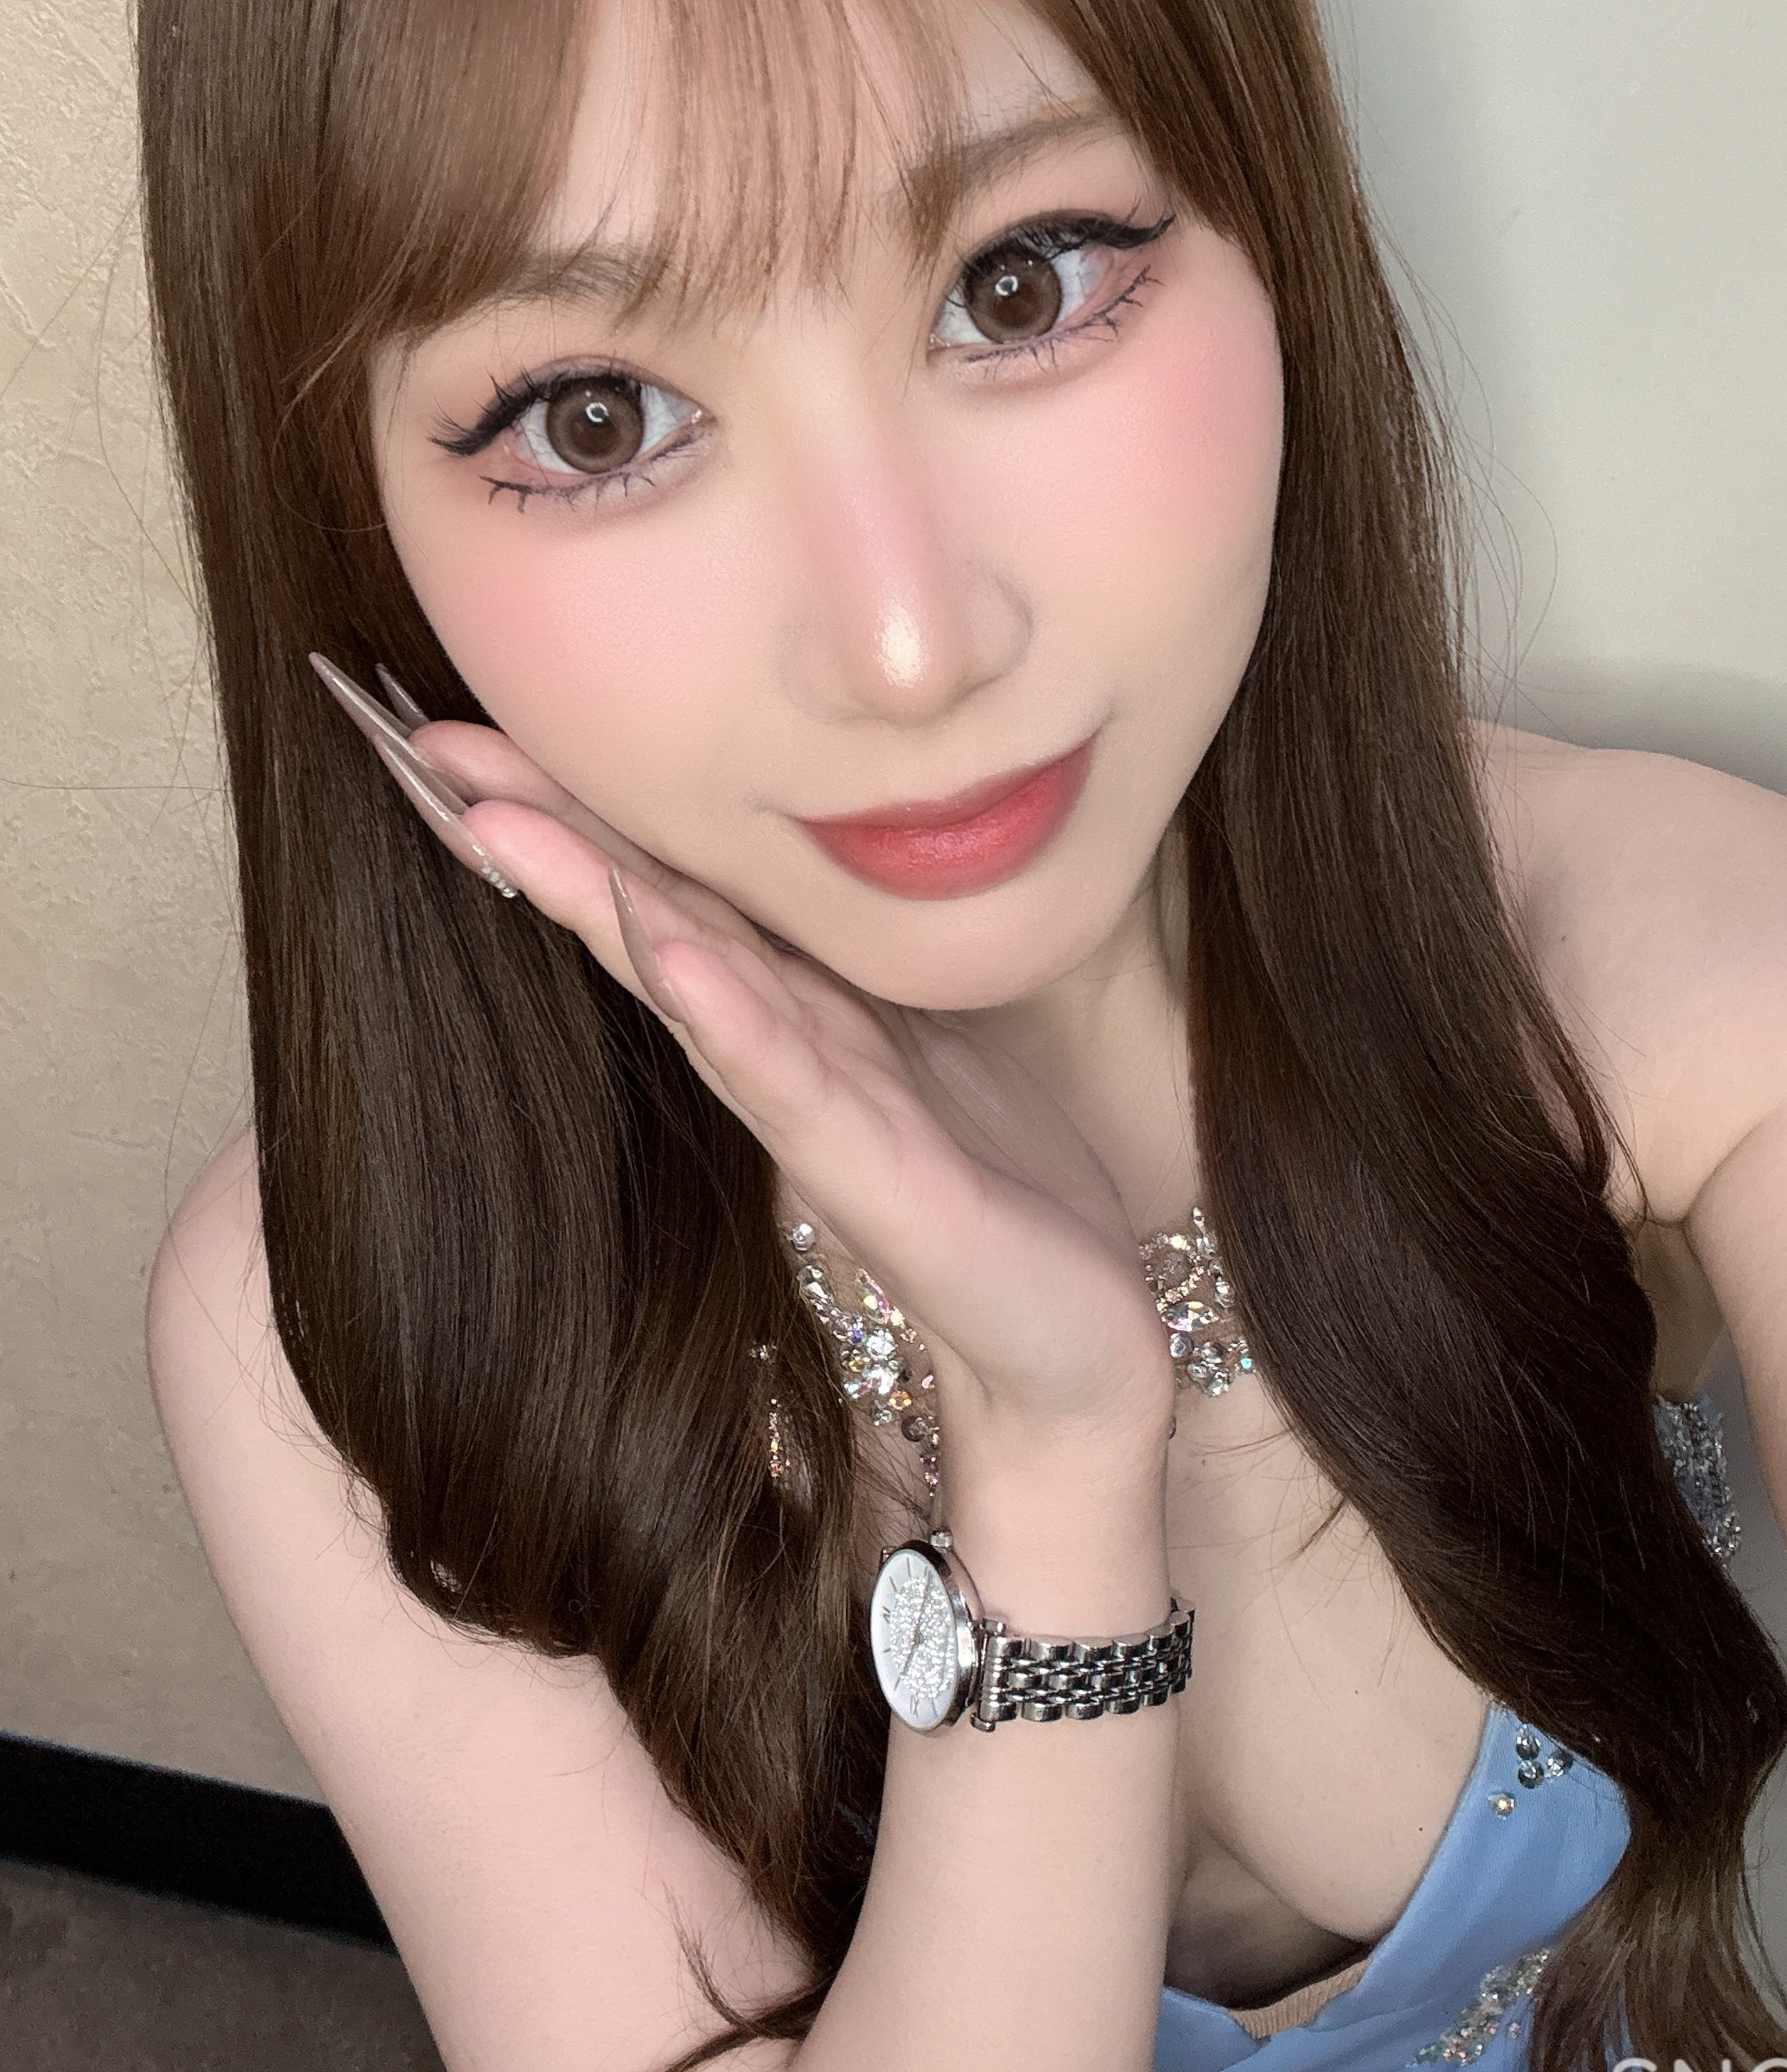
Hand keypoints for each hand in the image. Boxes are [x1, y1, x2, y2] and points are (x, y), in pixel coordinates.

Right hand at [309, 658, 1174, 1454]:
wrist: (1068, 1342)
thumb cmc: (989, 1182)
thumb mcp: (918, 1036)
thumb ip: (843, 966)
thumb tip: (798, 857)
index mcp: (795, 1009)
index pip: (667, 887)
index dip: (575, 807)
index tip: (466, 729)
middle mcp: (782, 1055)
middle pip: (647, 919)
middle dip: (543, 834)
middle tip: (432, 749)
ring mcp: (820, 1117)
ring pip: (693, 988)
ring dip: (601, 905)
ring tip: (511, 827)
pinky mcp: (878, 1181)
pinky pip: (791, 1084)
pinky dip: (729, 1019)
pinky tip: (673, 959)